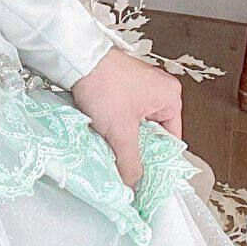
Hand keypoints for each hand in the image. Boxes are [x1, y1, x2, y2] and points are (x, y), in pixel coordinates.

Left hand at [70, 47, 184, 190]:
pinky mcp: (119, 85)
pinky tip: (102, 134)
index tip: (147, 177)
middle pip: (152, 133)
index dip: (158, 160)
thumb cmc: (104, 85)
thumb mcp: (121, 132)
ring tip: (112, 150)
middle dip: (137, 149)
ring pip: (134, 125)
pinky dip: (112, 125)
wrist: (75, 60)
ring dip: (122, 137)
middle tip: (126, 166)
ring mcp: (138, 86)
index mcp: (170, 97)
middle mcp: (158, 89)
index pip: (171, 140)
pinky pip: (122, 114)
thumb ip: (130, 163)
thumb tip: (133, 185)